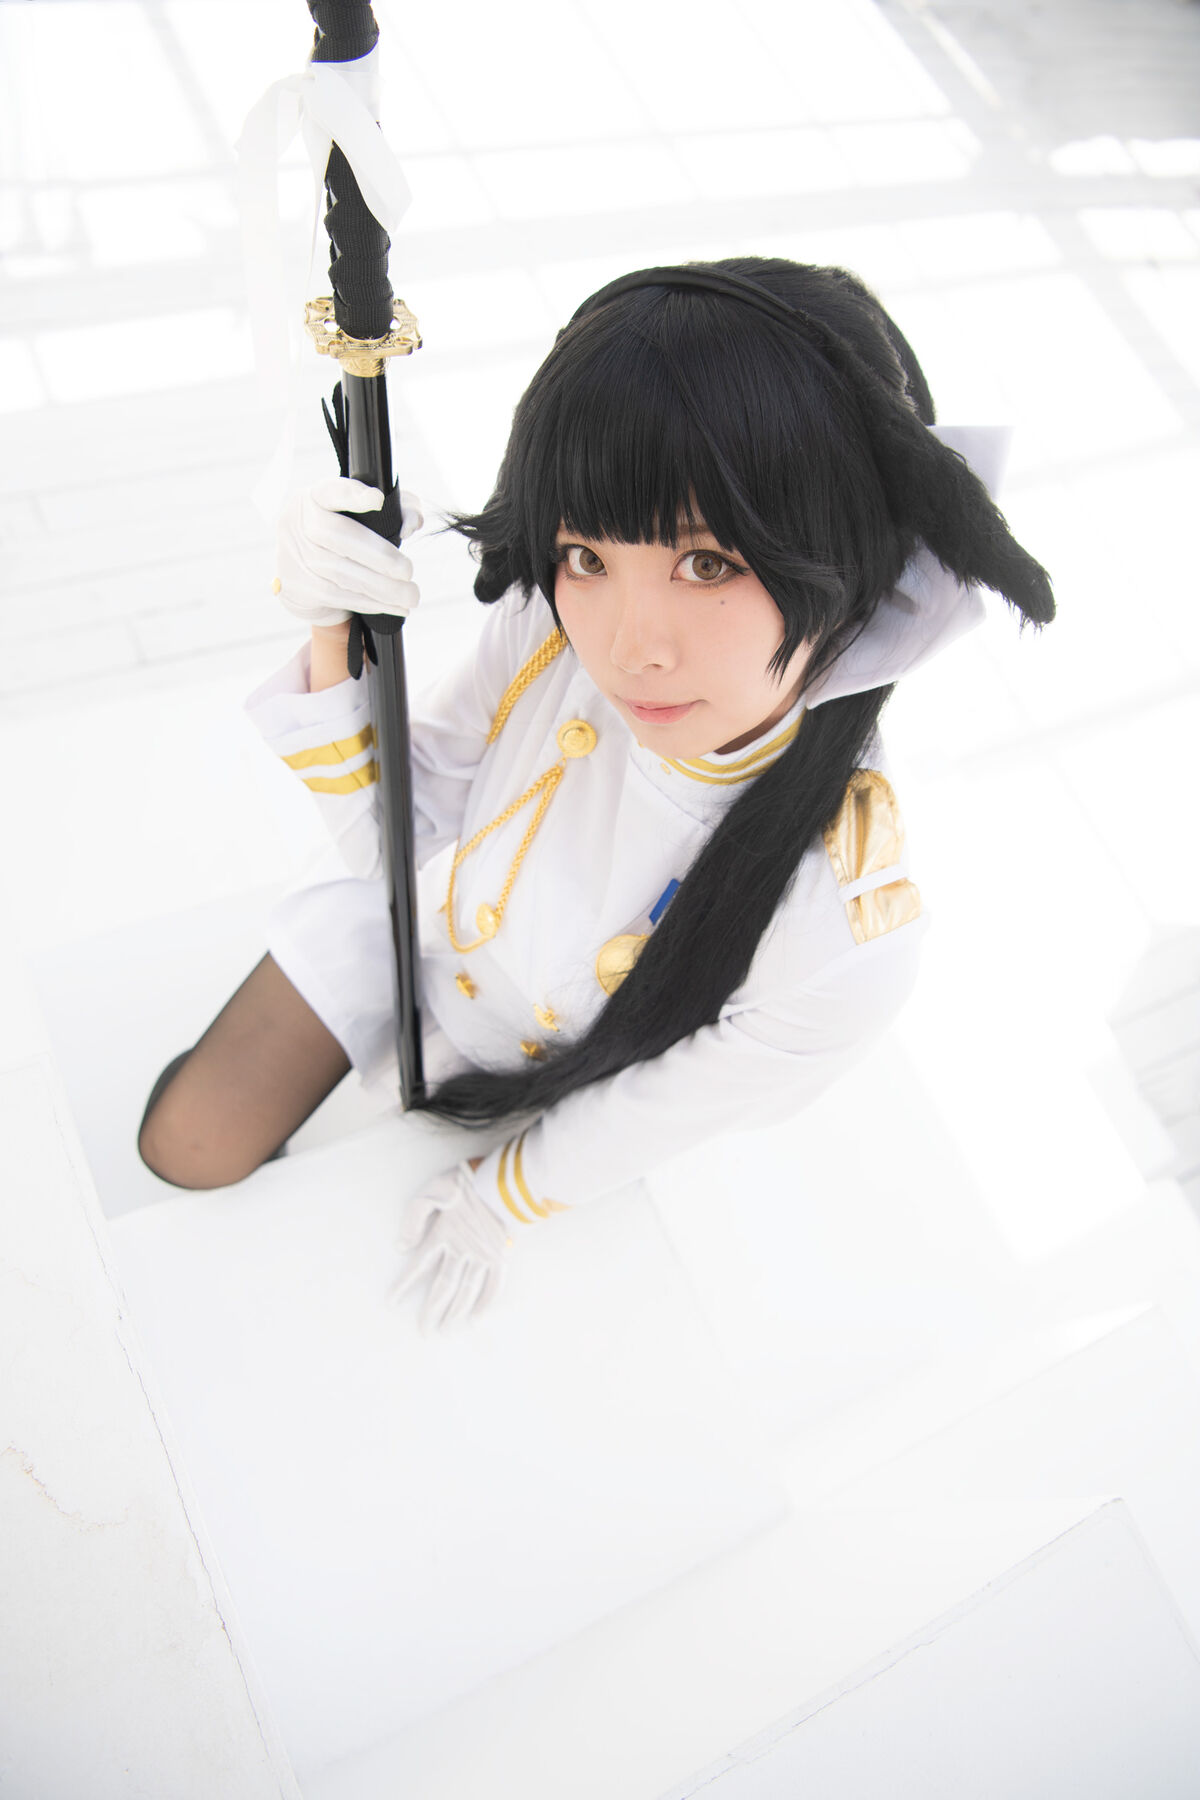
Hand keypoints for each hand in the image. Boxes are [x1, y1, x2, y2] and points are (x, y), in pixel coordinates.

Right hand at [275, 476, 422, 626]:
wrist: (302, 573)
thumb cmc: (348, 537)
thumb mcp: (369, 514)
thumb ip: (399, 509)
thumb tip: (411, 524)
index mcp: (317, 497)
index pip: (333, 491)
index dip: (354, 495)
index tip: (378, 500)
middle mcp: (301, 523)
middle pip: (339, 536)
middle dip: (380, 556)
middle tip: (408, 571)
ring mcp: (297, 556)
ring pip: (342, 573)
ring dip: (383, 588)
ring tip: (411, 596)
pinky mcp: (301, 587)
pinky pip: (340, 596)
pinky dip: (372, 604)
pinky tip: (396, 607)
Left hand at [388, 1163, 511, 1332]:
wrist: (507, 1182)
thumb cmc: (469, 1182)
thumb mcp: (433, 1190)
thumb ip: (415, 1217)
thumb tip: (402, 1246)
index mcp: (443, 1235)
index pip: (418, 1266)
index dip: (404, 1285)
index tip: (392, 1303)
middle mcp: (461, 1251)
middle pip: (443, 1287)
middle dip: (431, 1311)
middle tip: (424, 1332)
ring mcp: (483, 1256)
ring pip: (466, 1292)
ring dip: (455, 1314)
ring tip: (446, 1332)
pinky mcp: (502, 1257)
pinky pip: (493, 1287)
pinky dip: (484, 1305)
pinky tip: (474, 1320)